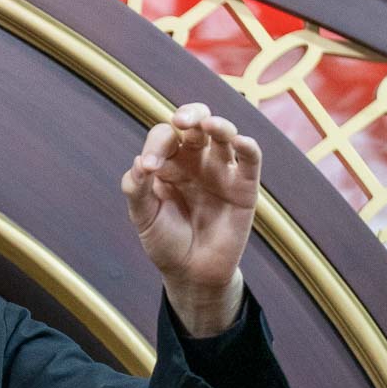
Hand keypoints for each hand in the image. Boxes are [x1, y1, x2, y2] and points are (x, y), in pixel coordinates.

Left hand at [121, 102, 259, 334]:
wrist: (190, 272)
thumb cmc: (165, 241)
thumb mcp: (143, 216)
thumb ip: (136, 189)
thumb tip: (139, 161)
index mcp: (168, 163)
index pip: (164, 137)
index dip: (156, 145)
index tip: (149, 168)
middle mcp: (195, 160)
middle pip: (196, 124)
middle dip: (189, 115)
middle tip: (180, 121)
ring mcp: (221, 171)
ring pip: (224, 136)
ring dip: (219, 125)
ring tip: (208, 126)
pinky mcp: (244, 187)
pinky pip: (250, 161)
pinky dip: (248, 147)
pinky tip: (240, 142)